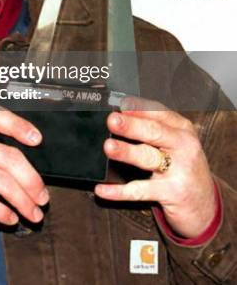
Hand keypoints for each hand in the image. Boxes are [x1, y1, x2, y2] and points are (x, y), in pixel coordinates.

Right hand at [0, 107, 48, 234]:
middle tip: (43, 198)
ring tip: (33, 214)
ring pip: (2, 182)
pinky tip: (11, 219)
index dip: (18, 125)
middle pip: (8, 157)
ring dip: (23, 201)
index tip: (37, 140)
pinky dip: (4, 213)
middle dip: (31, 180)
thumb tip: (28, 171)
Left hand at [94, 97, 215, 237]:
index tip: (122, 103)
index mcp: (182, 129)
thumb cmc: (183, 167)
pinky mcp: (172, 193)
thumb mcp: (176, 143)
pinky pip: (140, 191)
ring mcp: (180, 171)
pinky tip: (103, 189)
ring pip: (148, 158)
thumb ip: (154, 128)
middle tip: (113, 120)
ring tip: (108, 147)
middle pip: (154, 132)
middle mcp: (184, 147)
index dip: (140, 108)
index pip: (160, 113)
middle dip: (132, 126)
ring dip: (127, 152)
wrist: (205, 205)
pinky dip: (119, 191)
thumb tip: (120, 115)